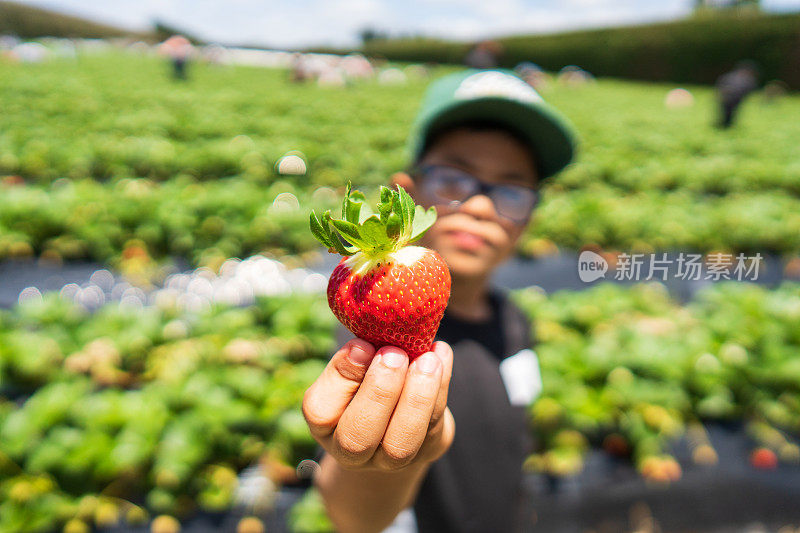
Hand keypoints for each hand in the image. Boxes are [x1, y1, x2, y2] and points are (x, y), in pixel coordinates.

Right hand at [302, 339, 454, 471]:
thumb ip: (353, 361)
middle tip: (395, 355)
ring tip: (427, 359)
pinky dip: (441, 386)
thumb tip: (363, 347)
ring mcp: (390, 459)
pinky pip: (434, 424)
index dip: (342, 378)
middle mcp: (352, 451)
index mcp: (325, 425)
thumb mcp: (351, 370)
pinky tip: (441, 354)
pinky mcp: (427, 449)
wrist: (399, 414)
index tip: (363, 345)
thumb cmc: (366, 381)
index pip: (320, 411)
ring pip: (401, 443)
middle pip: (358, 438)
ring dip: (417, 397)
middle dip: (379, 392)